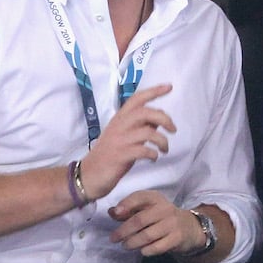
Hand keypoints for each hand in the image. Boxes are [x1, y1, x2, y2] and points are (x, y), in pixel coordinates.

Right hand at [81, 83, 175, 199]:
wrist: (89, 175)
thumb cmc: (109, 154)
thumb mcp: (124, 135)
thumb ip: (139, 125)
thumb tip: (158, 119)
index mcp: (119, 119)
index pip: (136, 99)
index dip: (153, 91)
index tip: (169, 86)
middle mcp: (119, 126)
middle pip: (145, 112)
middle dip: (164, 118)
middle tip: (173, 129)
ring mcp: (119, 141)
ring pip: (147, 132)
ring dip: (162, 141)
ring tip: (164, 149)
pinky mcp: (120, 156)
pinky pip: (143, 150)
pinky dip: (153, 154)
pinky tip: (153, 158)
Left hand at [107, 190, 198, 255]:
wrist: (189, 227)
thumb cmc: (161, 218)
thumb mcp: (147, 209)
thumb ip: (128, 211)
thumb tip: (111, 212)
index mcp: (156, 198)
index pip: (140, 197)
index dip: (126, 204)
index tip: (115, 213)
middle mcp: (165, 208)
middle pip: (140, 220)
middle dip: (123, 231)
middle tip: (114, 238)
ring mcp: (172, 223)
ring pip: (147, 235)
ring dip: (132, 242)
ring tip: (126, 245)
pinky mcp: (177, 238)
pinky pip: (157, 247)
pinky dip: (146, 250)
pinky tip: (142, 250)